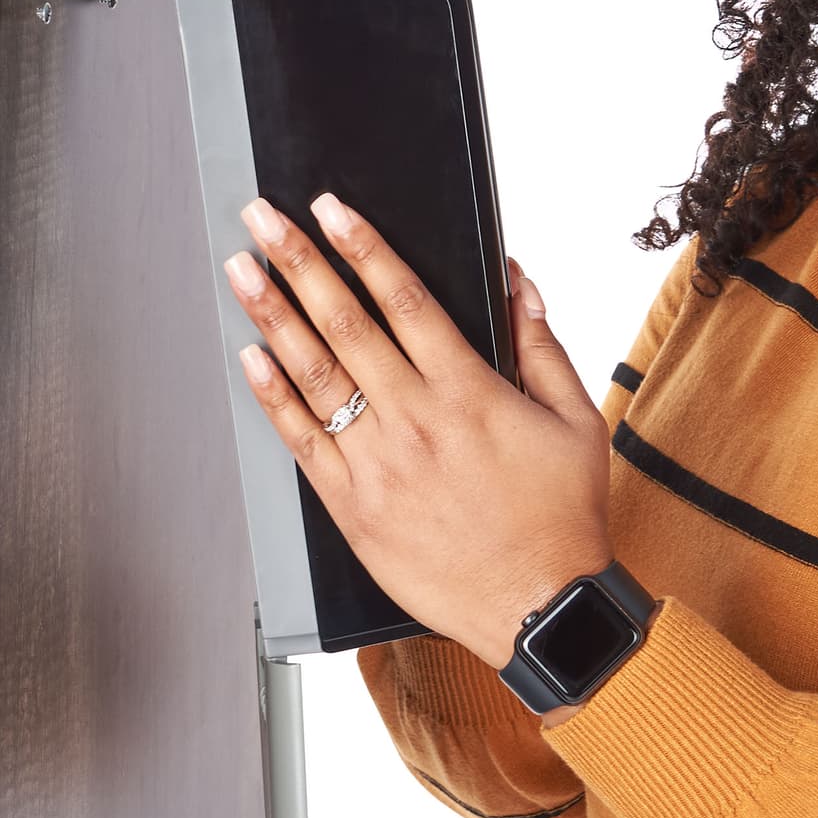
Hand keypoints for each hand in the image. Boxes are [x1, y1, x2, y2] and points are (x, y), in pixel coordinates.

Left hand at [222, 192, 612, 671]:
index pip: (404, 298)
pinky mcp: (355, 507)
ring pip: (314, 374)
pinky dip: (273, 397)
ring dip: (273, 315)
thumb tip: (516, 282)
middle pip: (345, 322)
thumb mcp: (575, 420)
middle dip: (299, 262)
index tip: (331, 209)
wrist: (540, 608)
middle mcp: (416, 418)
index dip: (363, 247)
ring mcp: (379, 463)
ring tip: (242, 271)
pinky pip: (303, 442)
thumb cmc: (561, 519)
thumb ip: (541, 345)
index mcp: (468, 390)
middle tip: (262, 219)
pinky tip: (251, 359)